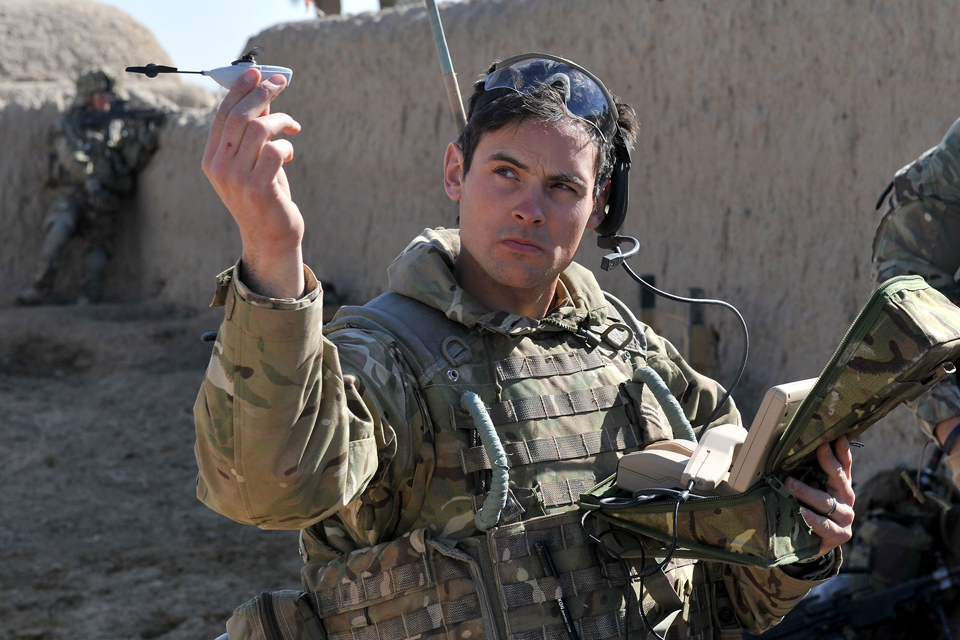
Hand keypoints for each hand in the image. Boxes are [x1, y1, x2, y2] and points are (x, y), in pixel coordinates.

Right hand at [202, 67, 304, 298]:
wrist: (271, 238)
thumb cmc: (265, 196)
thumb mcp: (253, 162)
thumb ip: (254, 132)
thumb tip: (262, 94)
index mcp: (211, 159)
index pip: (222, 115)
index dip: (239, 90)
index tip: (257, 72)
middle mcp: (219, 167)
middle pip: (240, 117)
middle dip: (262, 94)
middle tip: (281, 82)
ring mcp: (237, 179)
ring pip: (259, 129)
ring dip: (281, 120)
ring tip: (292, 127)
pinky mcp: (259, 188)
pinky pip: (275, 150)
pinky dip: (287, 146)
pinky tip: (289, 153)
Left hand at [785, 436, 854, 556]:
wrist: (814, 544)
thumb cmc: (812, 510)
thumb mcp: (812, 490)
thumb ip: (809, 473)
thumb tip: (792, 448)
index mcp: (841, 485)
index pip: (845, 465)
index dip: (842, 451)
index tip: (837, 437)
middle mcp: (846, 499)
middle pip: (839, 478)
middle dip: (828, 462)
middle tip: (818, 448)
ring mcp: (845, 518)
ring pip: (826, 502)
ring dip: (807, 492)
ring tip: (789, 483)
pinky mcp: (839, 535)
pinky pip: (824, 525)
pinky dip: (812, 518)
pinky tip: (801, 512)